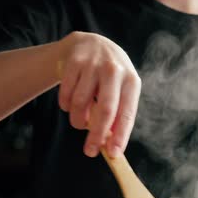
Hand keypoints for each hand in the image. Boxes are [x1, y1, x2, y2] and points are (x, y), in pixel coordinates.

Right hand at [57, 31, 141, 157]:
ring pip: (81, 103)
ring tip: (78, 122)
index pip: (127, 113)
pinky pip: (66, 93)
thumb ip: (118, 115)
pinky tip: (69, 106)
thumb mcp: (121, 90)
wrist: (91, 43)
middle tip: (89, 151)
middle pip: (106, 110)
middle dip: (96, 135)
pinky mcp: (74, 61)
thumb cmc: (110, 77)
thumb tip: (111, 145)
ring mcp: (94, 64)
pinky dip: (66, 106)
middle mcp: (114, 71)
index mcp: (131, 81)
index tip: (113, 154)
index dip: (120, 136)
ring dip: (77, 120)